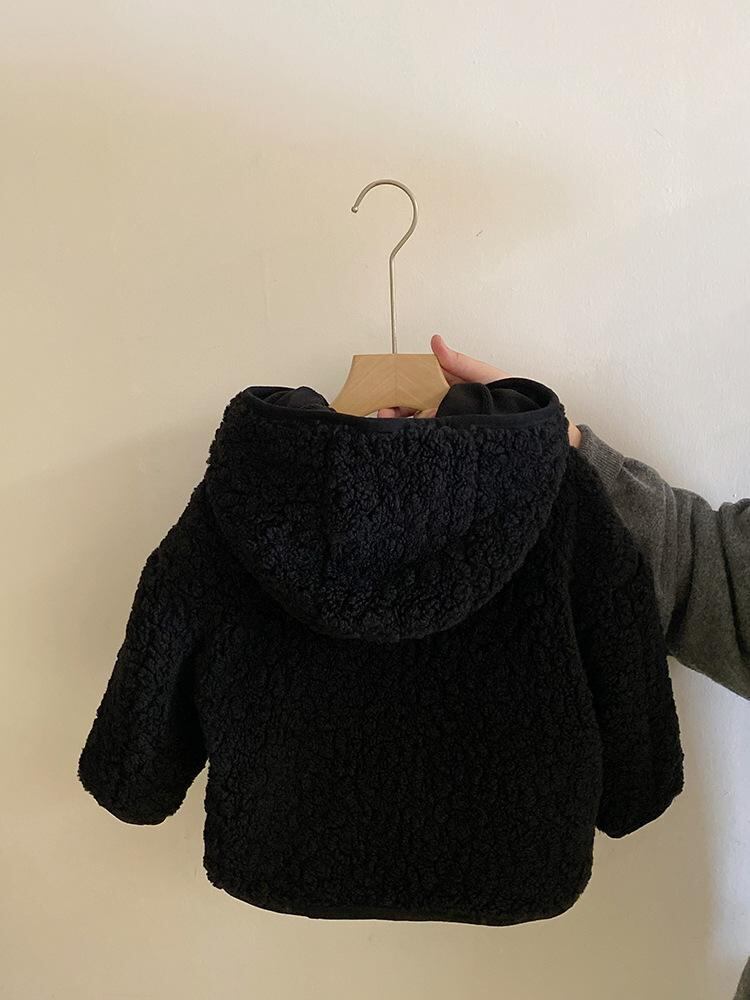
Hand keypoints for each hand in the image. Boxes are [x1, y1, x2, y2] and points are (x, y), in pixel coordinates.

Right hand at [377, 334, 581, 447]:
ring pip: (420, 425)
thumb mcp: (488, 377)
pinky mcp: (456, 443)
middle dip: (396, 408)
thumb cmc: (517, 402)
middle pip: (414, 406)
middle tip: (384, 414)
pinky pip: (434, 440)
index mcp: (452, 388)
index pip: (418, 384)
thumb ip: (460, 363)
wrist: (537, 431)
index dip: (401, 386)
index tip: (387, 390)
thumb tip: (435, 341)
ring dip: (404, 425)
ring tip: (393, 429)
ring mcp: (452, 426)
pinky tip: (410, 441)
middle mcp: (449, 407)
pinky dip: (421, 440)